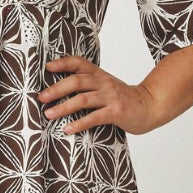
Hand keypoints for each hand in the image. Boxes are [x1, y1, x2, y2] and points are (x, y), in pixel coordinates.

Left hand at [38, 55, 158, 135]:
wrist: (151, 106)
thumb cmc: (124, 98)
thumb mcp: (106, 86)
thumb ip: (88, 85)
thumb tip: (58, 90)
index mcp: (99, 75)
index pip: (79, 63)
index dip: (63, 63)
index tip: (47, 67)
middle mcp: (104, 82)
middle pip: (77, 81)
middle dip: (57, 89)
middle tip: (41, 97)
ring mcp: (111, 97)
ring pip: (83, 99)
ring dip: (64, 107)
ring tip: (49, 114)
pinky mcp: (117, 112)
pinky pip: (94, 117)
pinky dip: (79, 123)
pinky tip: (67, 129)